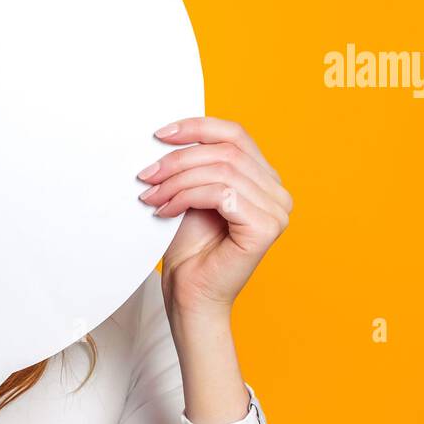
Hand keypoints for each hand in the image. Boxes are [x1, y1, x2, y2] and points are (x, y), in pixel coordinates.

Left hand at [137, 117, 291, 318]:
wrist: (190, 295)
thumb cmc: (190, 250)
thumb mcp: (191, 194)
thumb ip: (195, 164)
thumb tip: (169, 133)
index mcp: (264, 179)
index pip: (235, 135)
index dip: (197, 127)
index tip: (160, 134)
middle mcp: (277, 192)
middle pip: (225, 151)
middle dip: (178, 159)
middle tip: (146, 175)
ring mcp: (277, 210)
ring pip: (221, 171)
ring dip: (177, 181)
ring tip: (152, 197)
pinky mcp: (266, 227)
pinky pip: (221, 193)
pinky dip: (186, 197)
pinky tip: (165, 211)